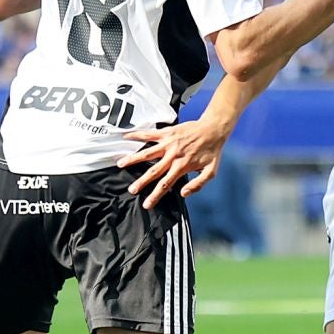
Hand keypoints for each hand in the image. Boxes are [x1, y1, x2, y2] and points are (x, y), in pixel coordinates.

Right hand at [118, 117, 233, 208]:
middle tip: (131, 190)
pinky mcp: (167, 133)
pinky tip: (125, 137)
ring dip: (133, 159)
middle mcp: (173, 156)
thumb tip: (183, 194)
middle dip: (141, 182)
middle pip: (153, 172)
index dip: (155, 196)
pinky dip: (137, 135)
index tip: (146, 204)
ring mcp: (168, 144)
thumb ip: (198, 185)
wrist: (213, 129)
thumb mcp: (211, 172)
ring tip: (120, 164)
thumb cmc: (212, 151)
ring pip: (147, 153)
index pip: (165, 185)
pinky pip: (149, 134)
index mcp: (182, 167)